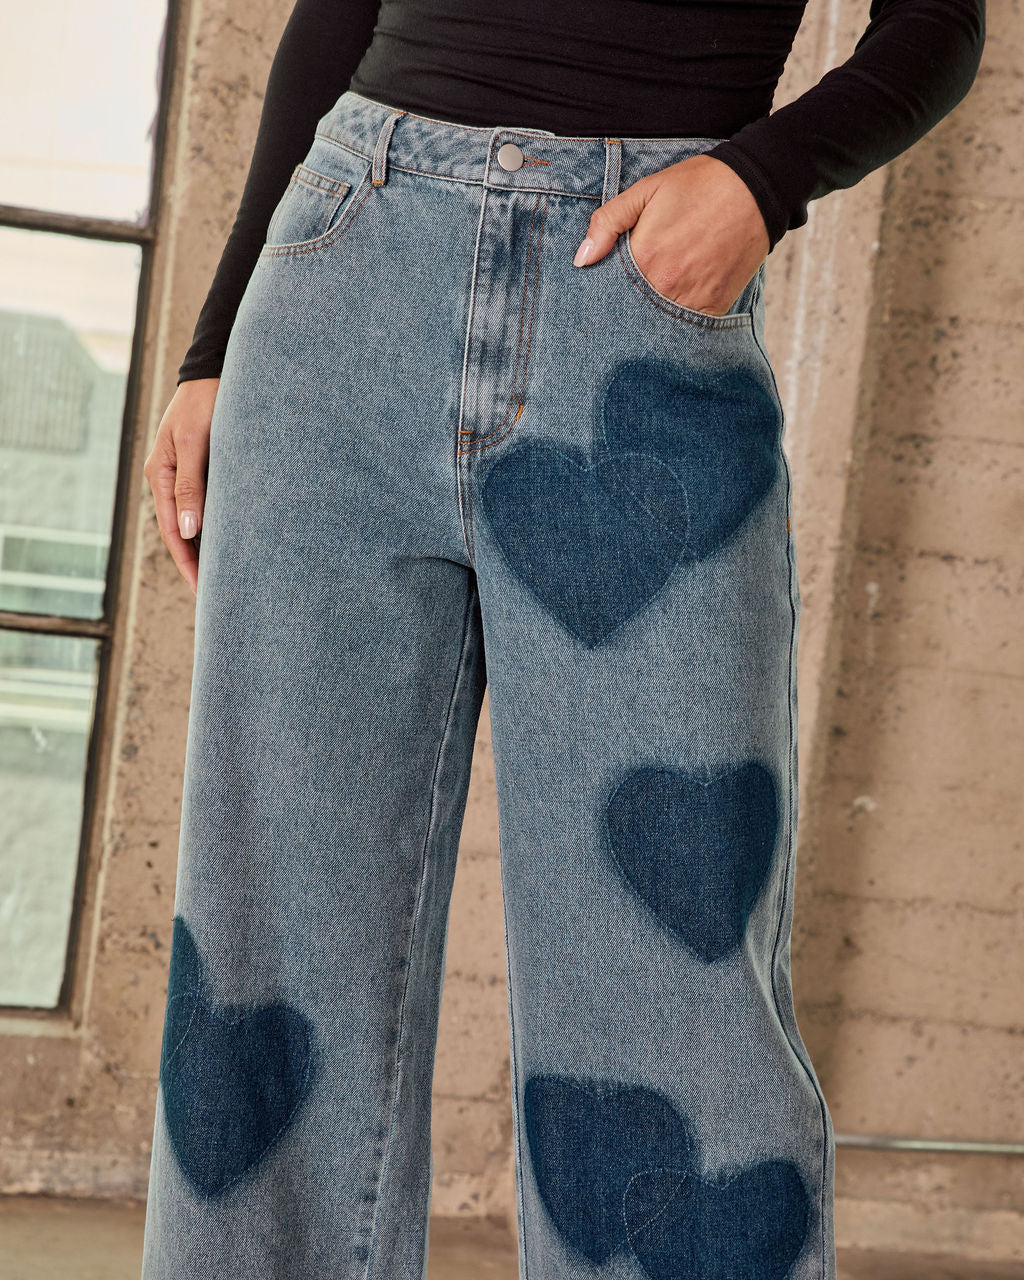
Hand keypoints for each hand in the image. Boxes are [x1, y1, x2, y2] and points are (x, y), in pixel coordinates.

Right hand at [143, 377, 218, 596]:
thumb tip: (188, 532)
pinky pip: (210, 505)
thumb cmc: (205, 403)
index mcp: (161, 475)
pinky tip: (236, 540)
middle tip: (219, 594)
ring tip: (229, 575)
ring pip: (197, 520)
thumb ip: (190, 485)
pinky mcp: (206, 467)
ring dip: (210, 546)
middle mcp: (171, 479)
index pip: (174, 532)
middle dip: (198, 563)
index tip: (204, 590)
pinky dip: (219, 525)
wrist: (216, 371)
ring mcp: (188, 474)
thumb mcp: (194, 443)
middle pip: (184, 532)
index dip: (188, 563)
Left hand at [572, 153, 769, 316]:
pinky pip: (688, 327)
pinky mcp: (715, 306)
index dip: (603, 294)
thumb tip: (582, 259)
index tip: (599, 296)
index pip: (609, 291)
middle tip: (627, 303)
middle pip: (632, 312)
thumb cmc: (699, 186)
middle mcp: (665, 285)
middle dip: (625, 311)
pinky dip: (678, 323)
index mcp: (644, 257)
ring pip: (658, 324)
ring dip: (650, 319)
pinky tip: (672, 311)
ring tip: (650, 305)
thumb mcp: (646, 191)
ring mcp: (692, 299)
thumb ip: (608, 223)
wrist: (756, 188)